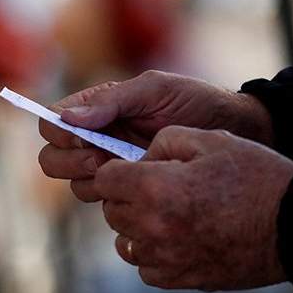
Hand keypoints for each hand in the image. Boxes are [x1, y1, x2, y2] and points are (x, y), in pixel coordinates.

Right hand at [38, 70, 272, 201]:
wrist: (240, 135)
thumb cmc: (199, 104)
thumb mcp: (157, 91)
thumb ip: (112, 101)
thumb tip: (69, 118)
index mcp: (97, 108)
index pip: (52, 122)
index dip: (59, 132)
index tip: (84, 136)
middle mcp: (96, 139)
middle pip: (52, 157)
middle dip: (70, 160)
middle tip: (101, 159)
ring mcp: (111, 167)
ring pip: (74, 184)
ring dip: (91, 181)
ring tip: (126, 171)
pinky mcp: (129, 191)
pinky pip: (103, 201)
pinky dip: (112, 198)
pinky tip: (140, 188)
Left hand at [94, 126, 292, 290]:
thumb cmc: (256, 177)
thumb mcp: (211, 140)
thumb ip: (164, 141)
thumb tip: (140, 160)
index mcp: (154, 188)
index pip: (104, 179)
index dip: (117, 170)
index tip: (134, 169)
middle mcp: (152, 226)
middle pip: (112, 210)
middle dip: (127, 197)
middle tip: (157, 188)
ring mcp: (165, 257)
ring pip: (126, 241)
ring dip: (137, 226)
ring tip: (168, 213)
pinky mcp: (181, 279)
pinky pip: (145, 267)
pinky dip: (153, 254)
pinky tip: (177, 237)